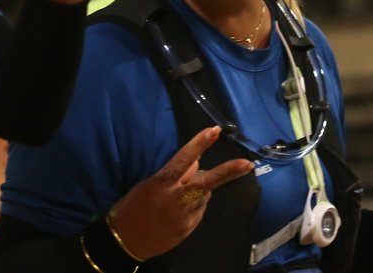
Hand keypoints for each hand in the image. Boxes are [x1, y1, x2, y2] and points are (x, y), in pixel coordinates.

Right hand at [107, 126, 253, 259]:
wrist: (124, 242)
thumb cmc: (131, 208)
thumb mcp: (148, 185)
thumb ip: (174, 174)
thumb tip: (195, 162)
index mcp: (163, 183)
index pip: (184, 159)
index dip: (200, 144)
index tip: (214, 130)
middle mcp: (177, 199)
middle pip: (208, 182)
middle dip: (229, 172)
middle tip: (247, 164)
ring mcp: (185, 216)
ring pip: (204, 195)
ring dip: (201, 190)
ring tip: (181, 195)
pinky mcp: (189, 229)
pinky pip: (198, 211)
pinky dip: (195, 205)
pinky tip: (179, 210)